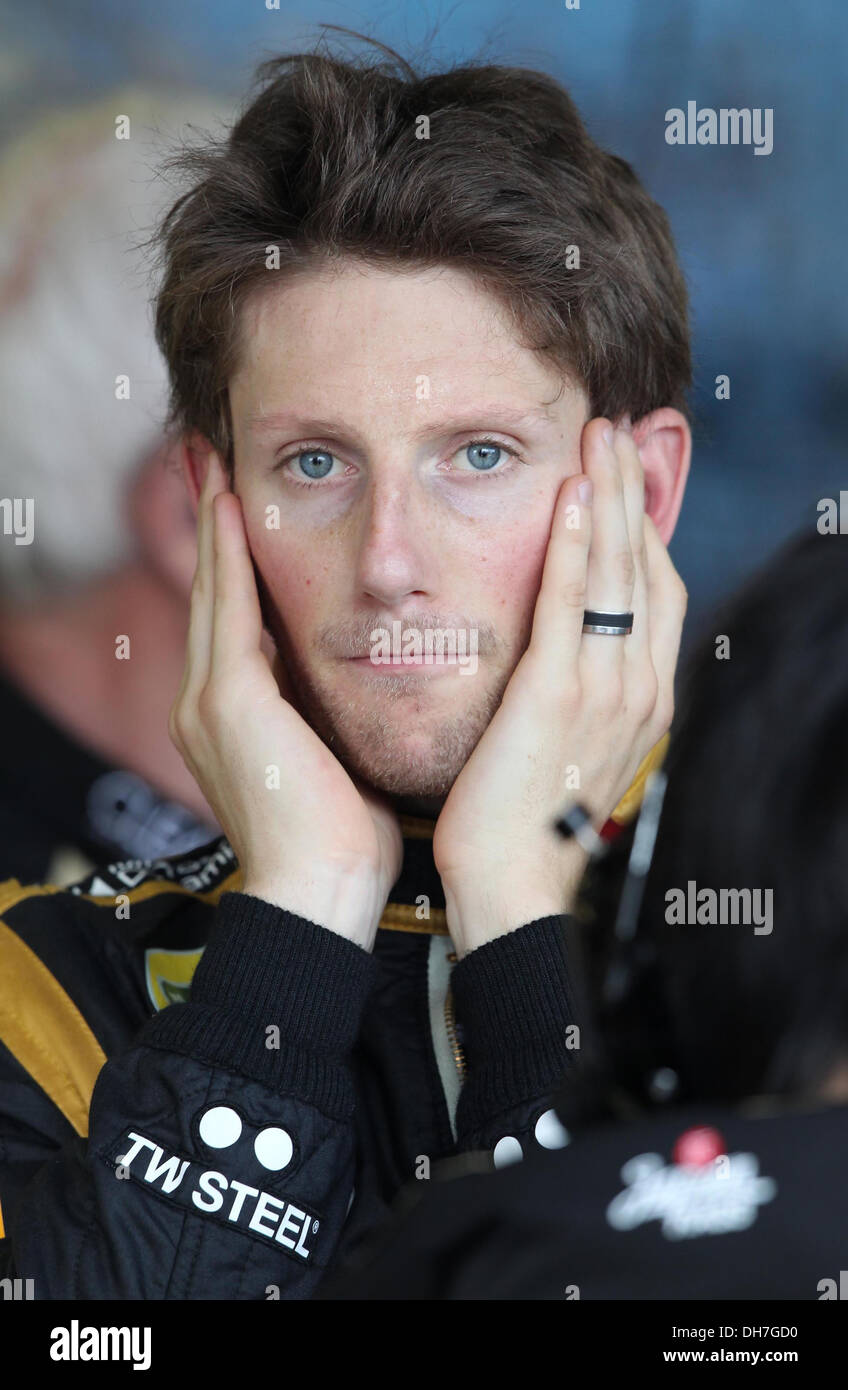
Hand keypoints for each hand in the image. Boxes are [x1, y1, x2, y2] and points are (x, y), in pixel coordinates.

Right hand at [169, 451, 401, 947]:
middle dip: (214, 528)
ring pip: (214, 590)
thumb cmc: (342, 840)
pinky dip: (228, 556)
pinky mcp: (229, 702)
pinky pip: (229, 610)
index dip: (235, 563)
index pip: (236, 621)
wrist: (321, 896)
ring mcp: (210, 701)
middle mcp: (209, 702)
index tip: (242, 510)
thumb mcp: (334, 760)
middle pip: (214, 594)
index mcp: (237, 717)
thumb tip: (364, 684)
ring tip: (216, 465)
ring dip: (215, 524)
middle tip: (213, 463)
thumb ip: (329, 715)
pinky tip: (231, 507)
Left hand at [432, 419, 686, 955]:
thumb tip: (564, 658)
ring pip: (616, 571)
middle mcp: (638, 686)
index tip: (628, 480)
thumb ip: (577, 695)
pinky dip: (575, 542)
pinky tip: (572, 493)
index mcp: (643, 699)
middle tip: (620, 432)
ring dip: (610, 496)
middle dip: (635, 493)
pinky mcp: (557, 691)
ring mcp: (605, 688)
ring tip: (600, 436)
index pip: (655, 594)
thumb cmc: (524, 824)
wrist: (510, 882)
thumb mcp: (568, 750)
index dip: (645, 530)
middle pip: (646, 567)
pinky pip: (571, 601)